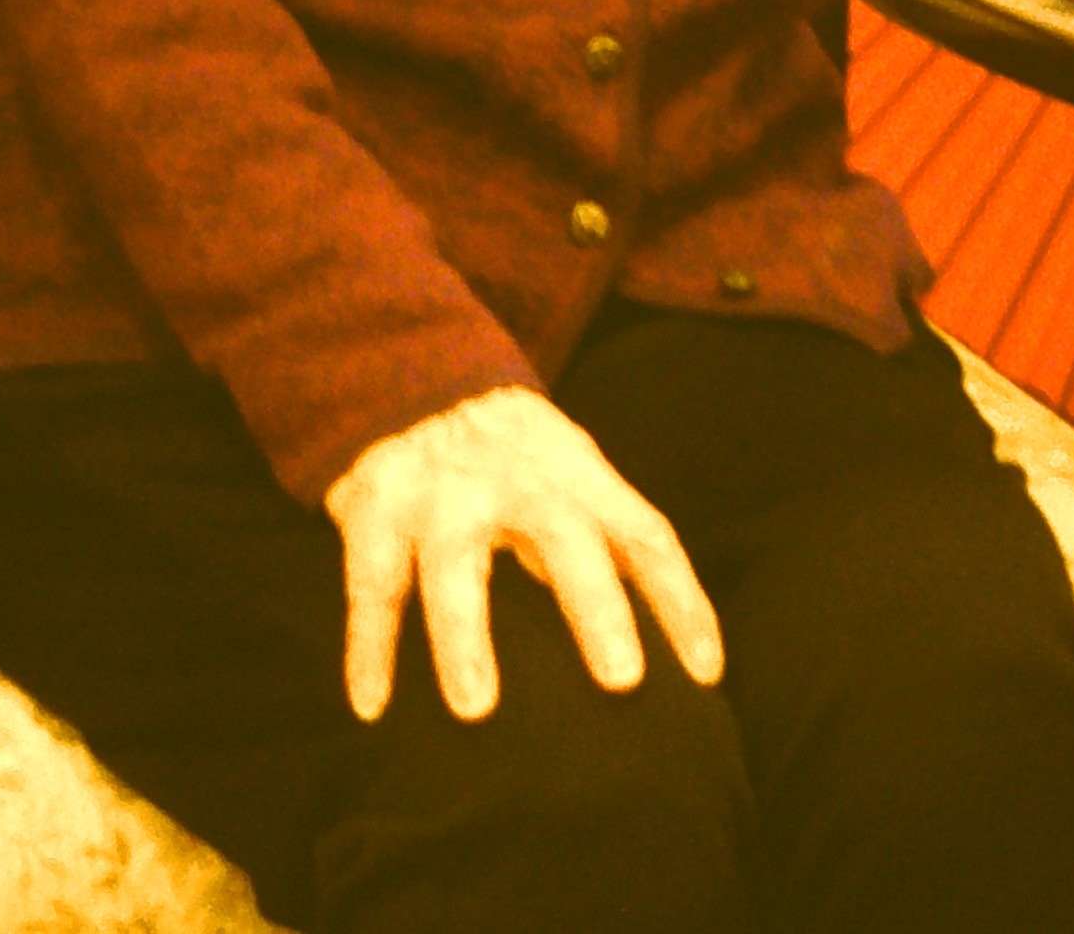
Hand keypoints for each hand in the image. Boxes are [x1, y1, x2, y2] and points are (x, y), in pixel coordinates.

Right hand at [324, 386, 722, 722]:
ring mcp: (441, 494)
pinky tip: (371, 706)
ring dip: (464, 636)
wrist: (404, 365)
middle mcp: (515, 479)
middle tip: (623, 681)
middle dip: (596, 608)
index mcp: (575, 472)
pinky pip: (371, 586)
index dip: (680, 602)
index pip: (645, 534)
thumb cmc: (505, 448)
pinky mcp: (376, 509)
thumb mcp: (564, 467)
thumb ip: (597, 534)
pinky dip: (368, 647)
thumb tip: (647, 632)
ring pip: (455, 566)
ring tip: (477, 709)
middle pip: (565, 539)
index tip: (706, 676)